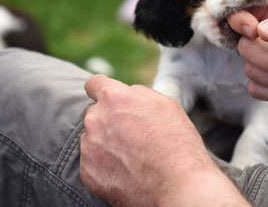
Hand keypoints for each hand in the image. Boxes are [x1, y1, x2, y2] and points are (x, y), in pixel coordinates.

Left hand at [79, 75, 248, 206]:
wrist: (179, 184)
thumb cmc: (177, 142)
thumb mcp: (165, 104)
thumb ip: (138, 94)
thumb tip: (127, 94)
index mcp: (115, 98)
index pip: (93, 84)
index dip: (102, 91)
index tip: (109, 101)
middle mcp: (96, 119)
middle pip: (94, 114)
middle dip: (108, 121)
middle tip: (131, 135)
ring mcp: (89, 147)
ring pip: (91, 139)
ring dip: (105, 144)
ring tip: (132, 157)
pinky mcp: (88, 173)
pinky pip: (91, 164)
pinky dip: (104, 166)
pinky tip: (126, 171)